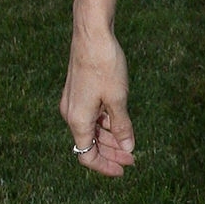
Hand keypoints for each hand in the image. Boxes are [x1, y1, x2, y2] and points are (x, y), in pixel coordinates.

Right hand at [60, 25, 135, 176]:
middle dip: (111, 153)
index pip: (86, 155)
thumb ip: (122, 126)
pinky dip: (105, 123)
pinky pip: (91, 115)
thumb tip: (127, 148)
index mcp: (78, 120)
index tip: (123, 169)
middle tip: (133, 158)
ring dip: (110, 138)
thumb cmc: (104, 65)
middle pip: (89, 144)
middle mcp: (71, 114)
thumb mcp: (118, 99)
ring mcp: (74, 102)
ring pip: (92, 129)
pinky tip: (121, 123)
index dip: (105, 166)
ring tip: (130, 143)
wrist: (91, 34)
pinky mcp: (79, 92)